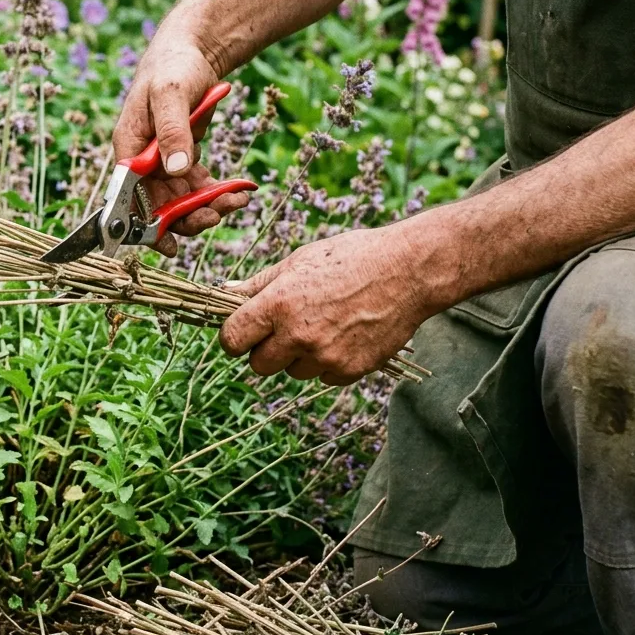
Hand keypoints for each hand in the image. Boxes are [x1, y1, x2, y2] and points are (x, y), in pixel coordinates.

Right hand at [113, 39, 249, 255]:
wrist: (192, 50)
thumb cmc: (173, 67)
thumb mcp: (170, 94)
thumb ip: (171, 132)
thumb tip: (175, 170)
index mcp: (128, 149)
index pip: (129, 199)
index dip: (145, 227)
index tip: (169, 245)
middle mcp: (142, 162)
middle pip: (159, 206)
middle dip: (188, 216)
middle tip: (218, 214)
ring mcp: (163, 163)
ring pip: (181, 201)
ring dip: (208, 206)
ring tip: (237, 200)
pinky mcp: (183, 158)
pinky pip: (197, 187)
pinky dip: (216, 192)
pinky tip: (239, 190)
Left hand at [219, 226, 440, 384]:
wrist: (408, 270)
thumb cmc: (351, 257)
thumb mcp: (299, 260)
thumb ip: (260, 284)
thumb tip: (226, 291)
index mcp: (278, 304)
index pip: (232, 339)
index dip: (234, 336)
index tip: (243, 331)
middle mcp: (298, 335)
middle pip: (258, 365)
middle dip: (265, 349)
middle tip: (284, 328)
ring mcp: (325, 357)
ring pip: (292, 371)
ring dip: (298, 356)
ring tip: (323, 324)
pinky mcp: (350, 371)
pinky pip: (323, 377)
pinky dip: (327, 363)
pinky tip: (344, 335)